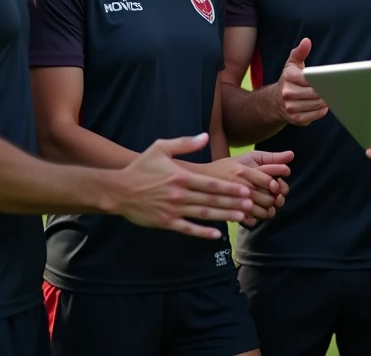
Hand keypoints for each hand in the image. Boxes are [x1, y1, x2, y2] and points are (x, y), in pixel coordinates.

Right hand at [114, 134, 252, 236]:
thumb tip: (205, 136)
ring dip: (224, 216)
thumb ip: (185, 143)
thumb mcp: (160, 148)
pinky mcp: (166, 222)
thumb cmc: (141, 168)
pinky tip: (217, 235)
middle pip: (212, 200)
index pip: (211, 184)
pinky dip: (203, 233)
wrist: (119, 190)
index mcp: (181, 176)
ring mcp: (173, 210)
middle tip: (251, 205)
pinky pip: (188, 229)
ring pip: (204, 215)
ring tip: (241, 217)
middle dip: (233, 203)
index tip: (246, 190)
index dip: (230, 188)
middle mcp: (179, 194)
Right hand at [195, 150, 292, 221]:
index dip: (277, 185)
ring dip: (269, 210)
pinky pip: (251, 221)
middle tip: (276, 196)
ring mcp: (236, 201)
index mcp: (245, 171)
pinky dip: (257, 219)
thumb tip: (292, 155)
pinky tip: (256, 213)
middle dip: (277, 199)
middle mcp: (241, 186)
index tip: (276, 184)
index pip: (269, 181)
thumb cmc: (228, 165)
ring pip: (262, 212)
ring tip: (267, 205)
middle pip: (269, 199)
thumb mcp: (249, 157)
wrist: (201, 179)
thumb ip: (271, 157)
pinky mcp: (231, 213)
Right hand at [276, 38, 327, 125]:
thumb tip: (306, 41)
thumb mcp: (292, 64)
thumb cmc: (288, 80)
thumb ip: (300, 52)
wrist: (274, 101)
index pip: (309, 78)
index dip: (321, 79)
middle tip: (333, 88)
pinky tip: (323, 106)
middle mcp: (287, 93)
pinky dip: (321, 111)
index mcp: (288, 77)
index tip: (329, 78)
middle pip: (315, 93)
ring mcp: (291, 107)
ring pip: (316, 105)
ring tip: (329, 96)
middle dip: (325, 90)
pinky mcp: (296, 119)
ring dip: (325, 101)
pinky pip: (314, 116)